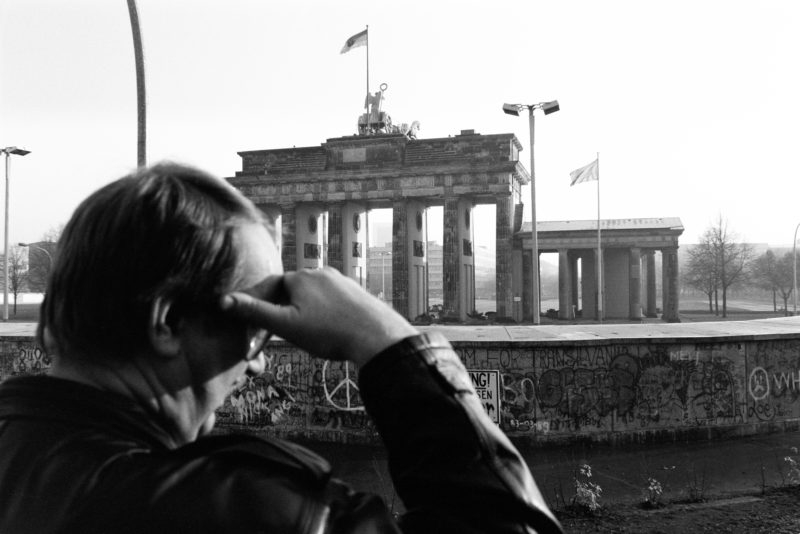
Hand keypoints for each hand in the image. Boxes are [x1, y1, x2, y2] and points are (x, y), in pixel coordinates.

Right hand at [220, 267, 417, 365]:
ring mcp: (341, 281)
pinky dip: (325, 316)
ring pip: (313, 298)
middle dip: (284, 312)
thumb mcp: (286, 325)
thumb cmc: (329, 332)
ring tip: (308, 336)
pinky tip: (329, 332)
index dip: (260, 307)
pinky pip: (332, 303)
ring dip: (305, 314)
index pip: (270, 288)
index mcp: (300, 277)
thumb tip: (223, 301)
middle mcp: (321, 273)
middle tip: (282, 336)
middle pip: (292, 292)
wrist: (377, 337)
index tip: (255, 327)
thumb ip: (255, 312)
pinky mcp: (356, 293)